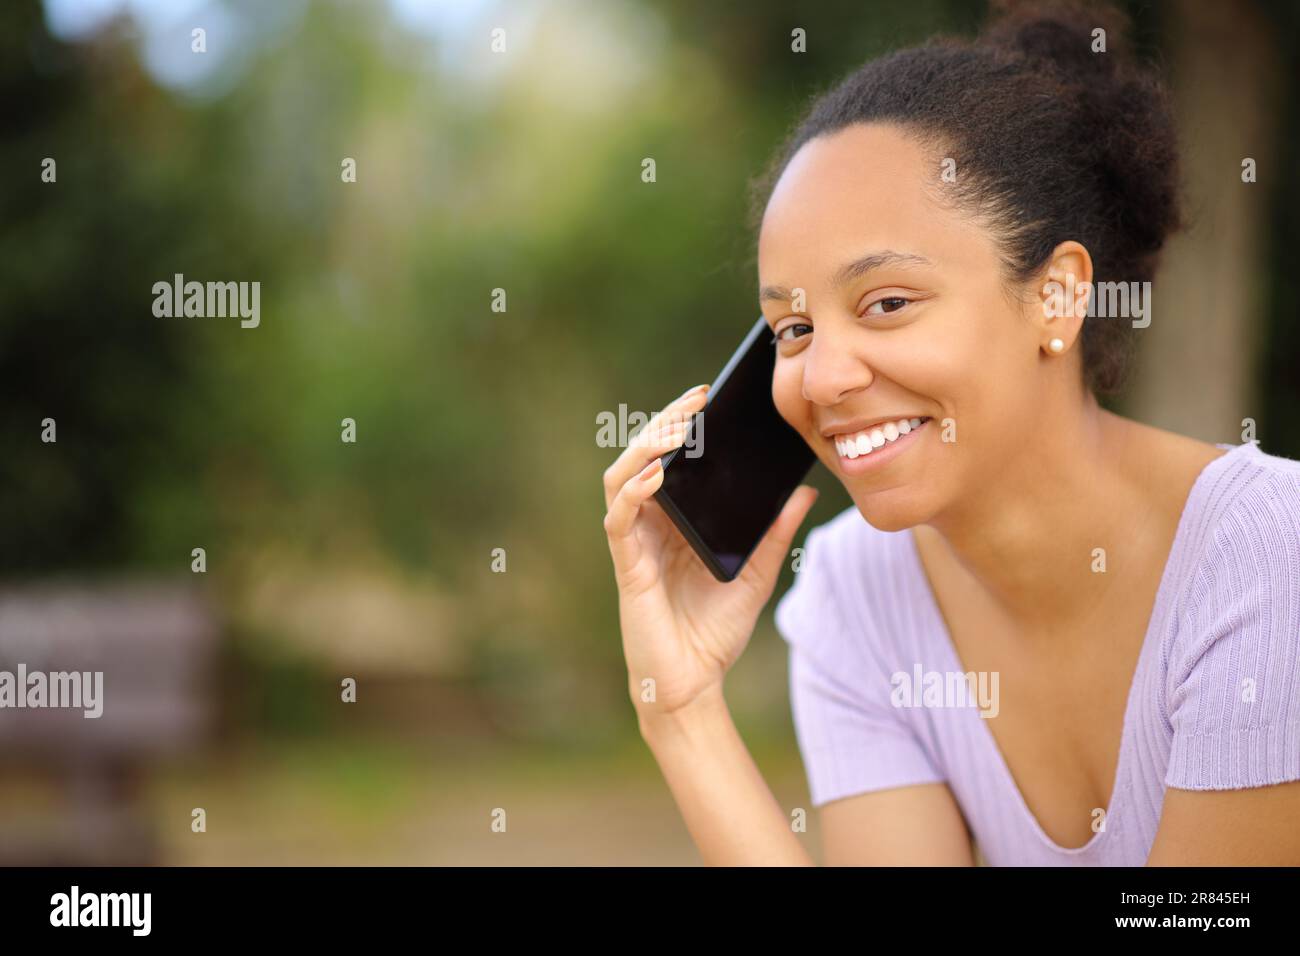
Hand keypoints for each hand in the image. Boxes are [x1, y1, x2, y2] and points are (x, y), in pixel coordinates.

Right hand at [602, 383, 818, 718]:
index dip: (680, 423)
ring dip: (645, 448)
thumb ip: (776, 533)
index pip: (668, 458)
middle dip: (665, 422)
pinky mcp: (627, 566)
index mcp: (674, 520)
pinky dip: (633, 492)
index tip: (707, 396)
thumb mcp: (759, 573)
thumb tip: (804, 492)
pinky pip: (619, 519)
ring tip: (678, 430)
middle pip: (641, 456)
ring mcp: (634, 543)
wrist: (694, 686)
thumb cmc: (715, 633)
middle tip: (696, 400)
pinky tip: (656, 476)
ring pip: (620, 476)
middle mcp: (648, 525)